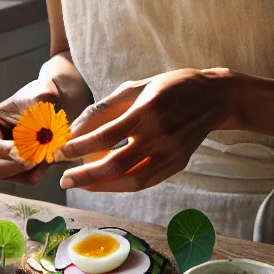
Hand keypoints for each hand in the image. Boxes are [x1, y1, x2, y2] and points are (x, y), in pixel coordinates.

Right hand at [0, 78, 71, 185]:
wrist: (55, 103)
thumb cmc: (41, 97)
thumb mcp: (38, 97)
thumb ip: (37, 111)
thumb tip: (40, 127)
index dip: (10, 152)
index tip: (32, 149)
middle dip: (17, 165)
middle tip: (40, 156)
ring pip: (4, 177)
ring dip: (27, 170)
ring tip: (45, 154)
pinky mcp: (8, 172)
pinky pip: (19, 180)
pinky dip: (33, 174)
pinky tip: (45, 160)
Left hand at [58, 68, 235, 192]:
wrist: (214, 98)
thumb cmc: (170, 87)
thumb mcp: (137, 87)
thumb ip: (104, 108)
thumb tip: (75, 129)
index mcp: (147, 111)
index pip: (105, 136)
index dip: (79, 147)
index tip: (59, 153)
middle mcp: (160, 136)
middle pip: (116, 165)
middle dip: (85, 176)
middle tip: (64, 180)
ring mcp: (171, 154)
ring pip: (130, 180)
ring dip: (101, 186)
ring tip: (81, 184)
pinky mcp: (177, 165)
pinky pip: (145, 182)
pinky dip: (122, 186)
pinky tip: (105, 183)